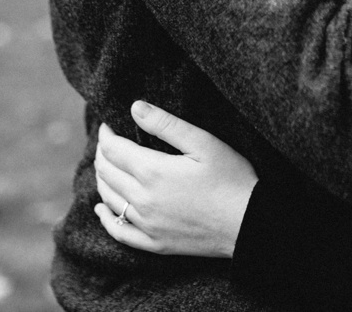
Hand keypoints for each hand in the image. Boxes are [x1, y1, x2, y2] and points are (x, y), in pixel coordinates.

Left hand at [93, 100, 257, 258]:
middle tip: (108, 141)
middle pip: (107, 173)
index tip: (108, 125)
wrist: (249, 223)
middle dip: (102, 153)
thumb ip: (166, 124)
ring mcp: (147, 224)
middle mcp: (143, 199)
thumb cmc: (231, 178)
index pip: (113, 149)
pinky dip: (105, 217)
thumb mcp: (203, 142)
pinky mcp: (154, 243)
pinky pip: (119, 231)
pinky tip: (101, 208)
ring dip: (102, 178)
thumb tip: (134, 107)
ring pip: (109, 198)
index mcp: (153, 171)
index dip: (106, 135)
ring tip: (105, 165)